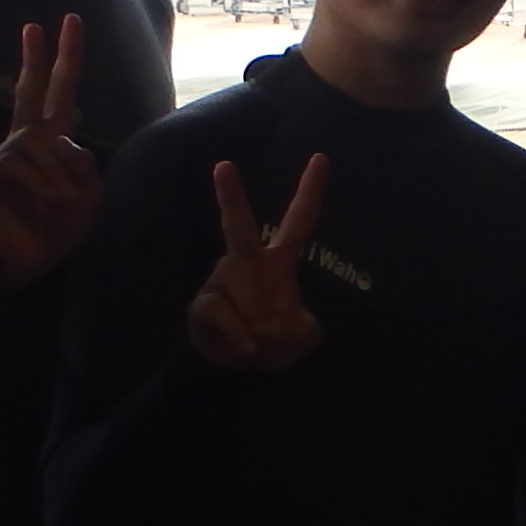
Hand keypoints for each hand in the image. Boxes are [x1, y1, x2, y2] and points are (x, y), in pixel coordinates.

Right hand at [0, 14, 100, 290]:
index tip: (67, 23)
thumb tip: (60, 143)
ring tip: (59, 207)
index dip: (64, 59)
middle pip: (30, 91)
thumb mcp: (89, 196)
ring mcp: (3, 156)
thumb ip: (85, 165)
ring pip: (39, 146)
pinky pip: (21, 168)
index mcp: (51, 141)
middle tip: (36, 25)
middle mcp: (24, 141)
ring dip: (58, 179)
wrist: (30, 263)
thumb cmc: (60, 228)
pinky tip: (40, 206)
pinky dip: (41, 188)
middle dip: (37, 58)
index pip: (58, 92)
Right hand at [184, 154, 330, 371]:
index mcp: (279, 262)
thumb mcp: (302, 336)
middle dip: (231, 197)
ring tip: (260, 342)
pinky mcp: (204, 302)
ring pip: (238, 288)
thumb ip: (297, 329)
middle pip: (240, 226)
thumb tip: (261, 330)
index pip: (300, 221)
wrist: (238, 367)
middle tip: (223, 165)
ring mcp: (223, 280)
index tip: (321, 158)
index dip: (310, 192)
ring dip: (257, 323)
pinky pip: (221, 312)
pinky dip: (237, 335)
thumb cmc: (274, 339)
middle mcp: (249, 262)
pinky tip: (245, 349)